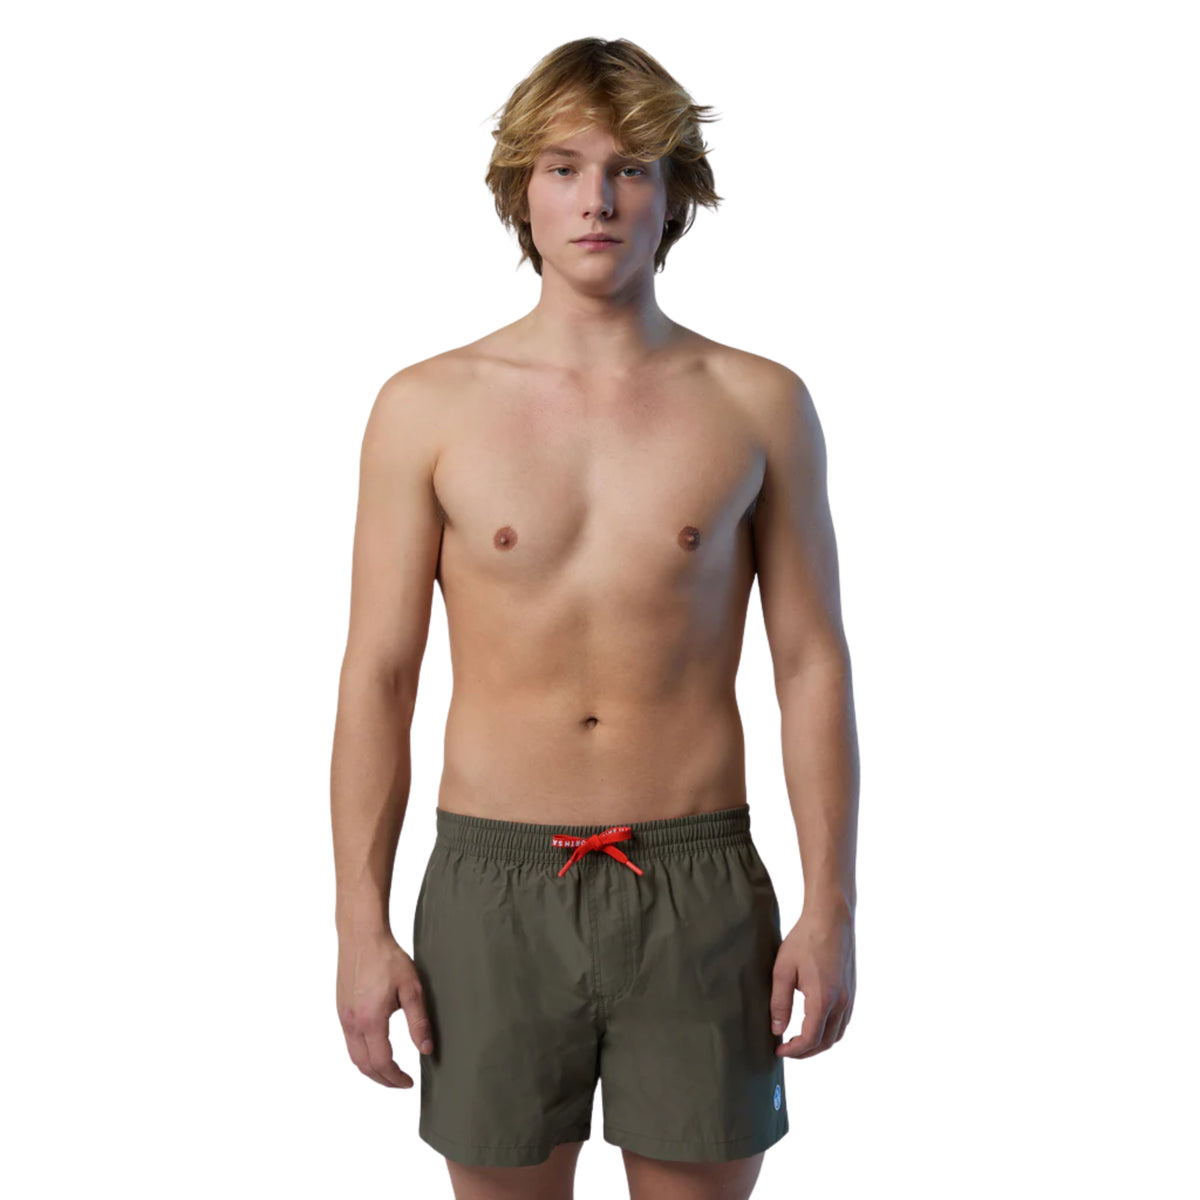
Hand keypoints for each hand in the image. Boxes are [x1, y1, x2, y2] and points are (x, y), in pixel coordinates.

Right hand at [336, 929, 433, 1086]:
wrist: (362, 936)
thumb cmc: (388, 958)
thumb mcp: (412, 988)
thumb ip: (419, 1021)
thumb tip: (426, 1049)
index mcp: (371, 1020)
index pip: (381, 1062)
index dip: (395, 1078)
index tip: (409, 1082)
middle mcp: (352, 1023)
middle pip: (364, 1066)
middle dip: (383, 1079)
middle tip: (400, 1082)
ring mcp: (343, 1016)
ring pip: (353, 1056)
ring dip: (370, 1069)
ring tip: (389, 1070)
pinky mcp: (341, 1008)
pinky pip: (349, 1041)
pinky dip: (362, 1054)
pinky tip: (375, 1048)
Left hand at [770, 902, 854, 1058]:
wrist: (831, 917)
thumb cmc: (804, 939)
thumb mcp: (783, 970)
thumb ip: (780, 1003)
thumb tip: (777, 1030)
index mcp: (823, 1000)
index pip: (810, 1039)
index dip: (794, 1051)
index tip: (778, 1051)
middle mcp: (841, 1003)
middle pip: (826, 1042)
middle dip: (805, 1052)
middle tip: (786, 1050)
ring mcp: (849, 997)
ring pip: (837, 1035)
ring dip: (819, 1044)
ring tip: (799, 1041)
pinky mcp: (851, 990)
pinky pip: (843, 1022)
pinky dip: (830, 1031)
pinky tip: (815, 1024)